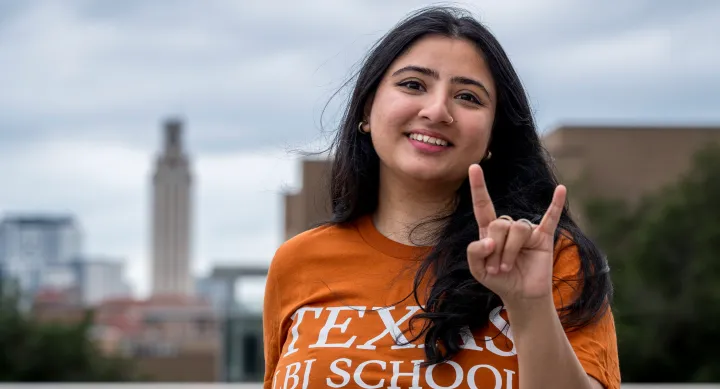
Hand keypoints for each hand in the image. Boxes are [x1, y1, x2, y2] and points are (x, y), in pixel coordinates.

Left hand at [466, 164, 566, 305]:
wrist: (521, 296)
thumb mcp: (477, 269)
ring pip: (517, 229)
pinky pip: (551, 217)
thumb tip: (489, 240)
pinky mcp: (543, 237)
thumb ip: (474, 252)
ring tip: (508, 267)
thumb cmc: (498, 280)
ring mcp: (527, 231)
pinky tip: (561, 190)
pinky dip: (556, 204)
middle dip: (496, 249)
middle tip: (497, 268)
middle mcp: (508, 226)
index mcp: (490, 230)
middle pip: (499, 224)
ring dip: (509, 251)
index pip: (483, 205)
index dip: (478, 187)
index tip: (473, 167)